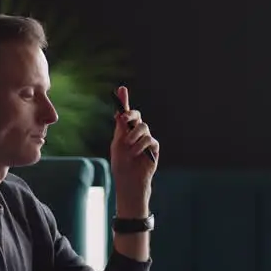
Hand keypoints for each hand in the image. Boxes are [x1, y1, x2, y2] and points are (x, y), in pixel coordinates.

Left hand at [111, 86, 158, 211]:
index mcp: (124, 131)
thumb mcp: (117, 145)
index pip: (125, 113)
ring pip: (144, 127)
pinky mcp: (154, 148)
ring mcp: (146, 140)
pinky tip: (137, 154)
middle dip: (131, 114)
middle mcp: (136, 133)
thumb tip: (120, 113)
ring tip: (129, 148)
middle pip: (137, 116)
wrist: (129, 182)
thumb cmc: (121, 165)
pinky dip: (142, 145)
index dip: (124, 100)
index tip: (121, 89)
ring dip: (134, 136)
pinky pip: (151, 140)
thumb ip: (120, 130)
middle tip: (124, 118)